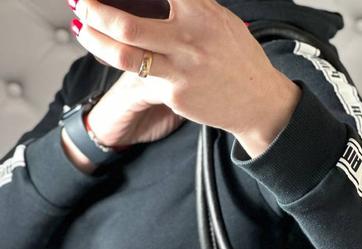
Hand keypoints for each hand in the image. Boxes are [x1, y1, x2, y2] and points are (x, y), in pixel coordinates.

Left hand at [68, 0, 300, 147]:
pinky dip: (122, 62)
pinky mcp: (176, 95)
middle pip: (126, 25)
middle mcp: (187, 39)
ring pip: (125, 55)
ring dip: (95, 40)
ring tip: (82, 28)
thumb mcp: (220, 20)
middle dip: (95, 10)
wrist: (259, 102)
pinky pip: (142, 76)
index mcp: (200, 11)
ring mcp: (180, 69)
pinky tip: (110, 53)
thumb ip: (191, 5)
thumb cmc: (238, 58)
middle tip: (80, 1)